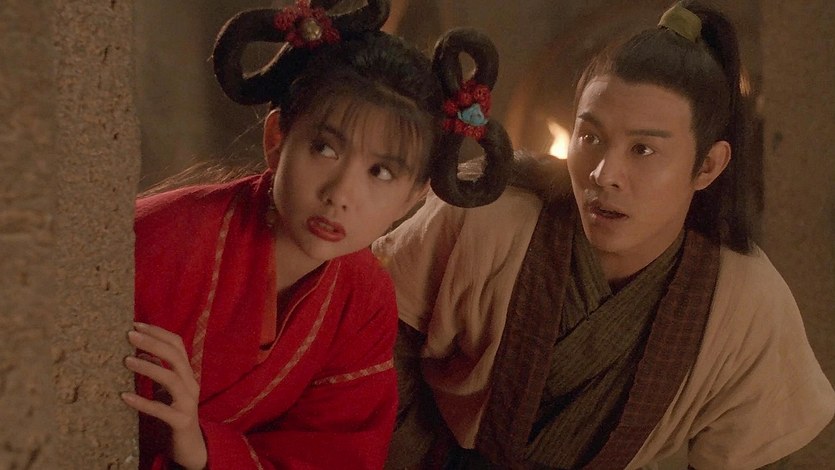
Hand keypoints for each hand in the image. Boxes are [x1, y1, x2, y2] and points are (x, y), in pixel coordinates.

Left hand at [121, 322, 206, 469]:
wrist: (190, 446)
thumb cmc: (174, 413)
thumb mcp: (167, 389)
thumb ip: (159, 370)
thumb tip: (140, 352)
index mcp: (188, 373)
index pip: (177, 345)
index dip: (158, 333)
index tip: (136, 325)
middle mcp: (191, 384)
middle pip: (176, 357)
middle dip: (153, 343)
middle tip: (130, 335)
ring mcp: (188, 403)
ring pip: (171, 379)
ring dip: (149, 367)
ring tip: (126, 361)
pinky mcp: (181, 421)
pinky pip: (161, 410)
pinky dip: (143, 402)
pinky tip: (124, 397)